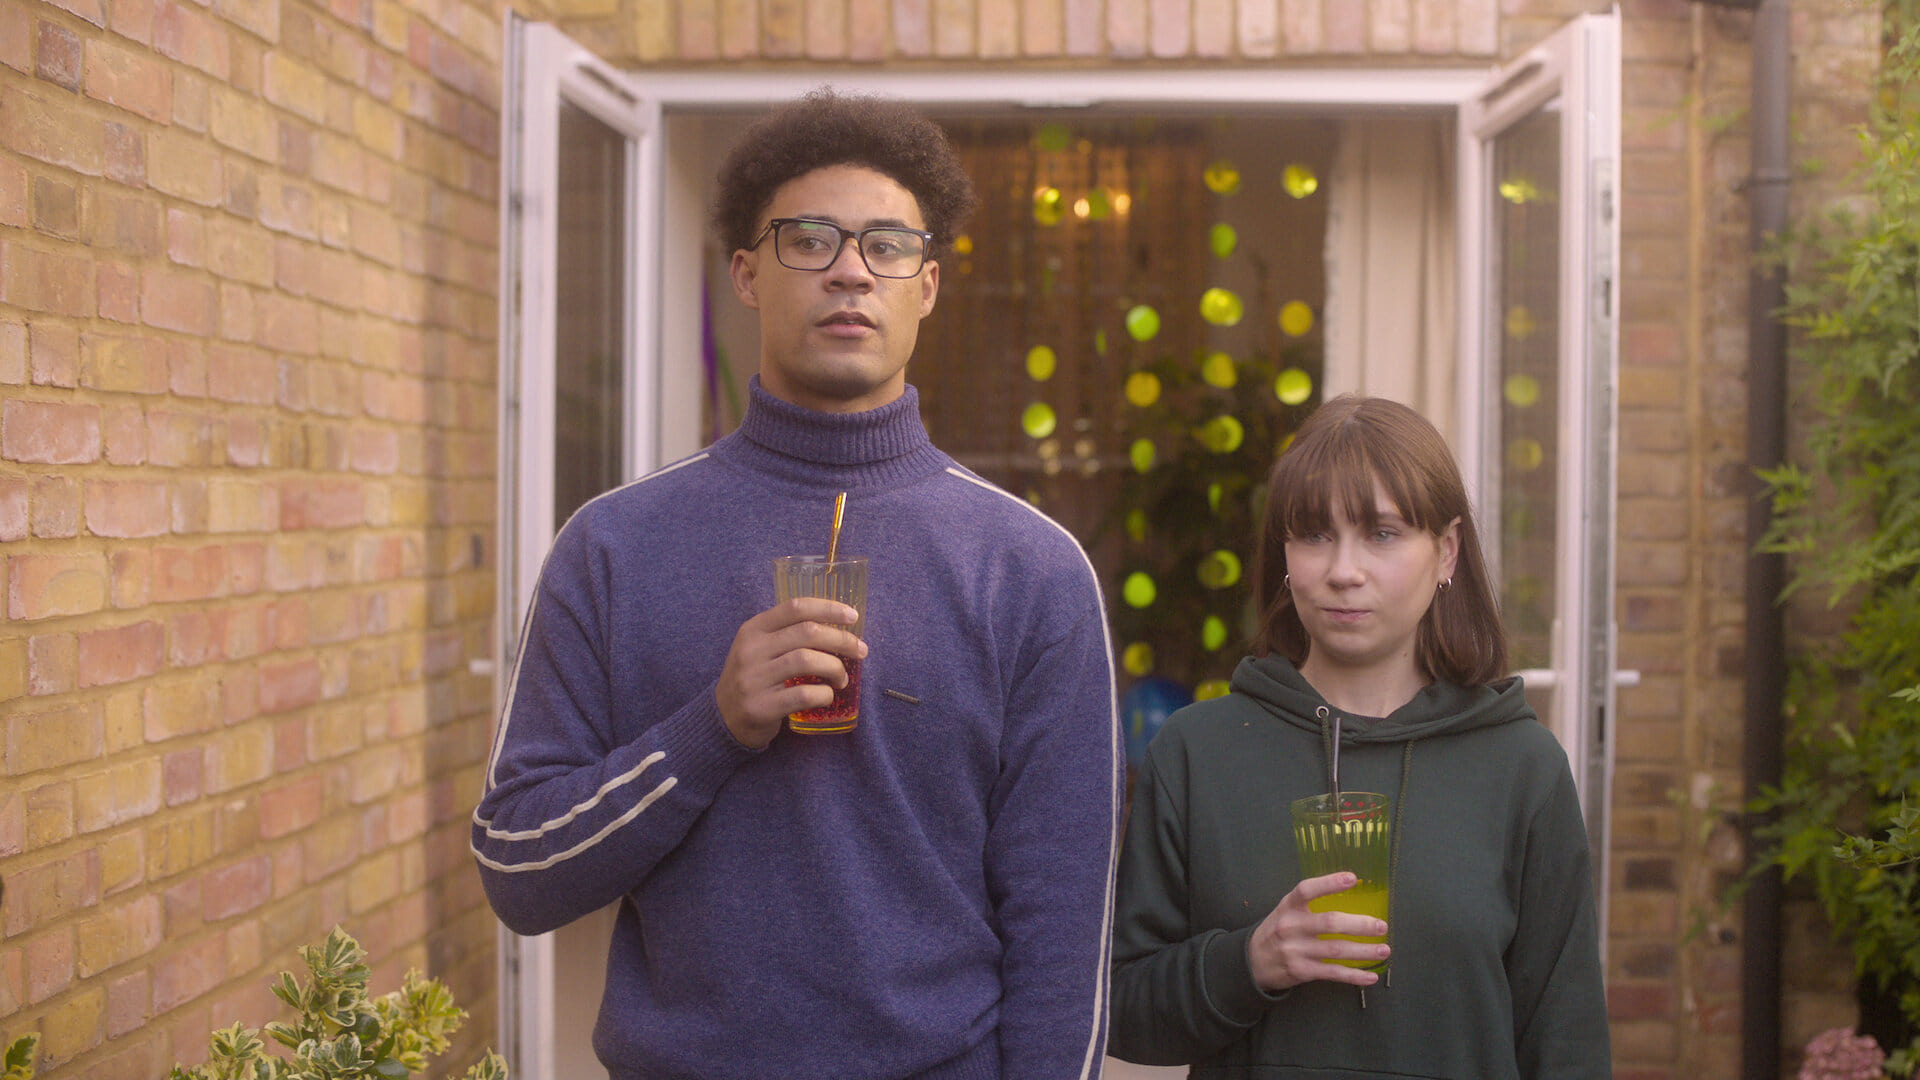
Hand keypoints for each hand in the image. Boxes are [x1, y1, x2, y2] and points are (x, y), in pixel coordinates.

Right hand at [715, 598, 866, 748]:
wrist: (723, 718)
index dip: (828, 608)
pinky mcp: (760, 707)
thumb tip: (838, 628)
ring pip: (807, 661)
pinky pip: (802, 694)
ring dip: (835, 668)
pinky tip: (827, 696)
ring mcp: (754, 678)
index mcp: (753, 629)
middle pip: (807, 632)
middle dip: (842, 640)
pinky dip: (823, 694)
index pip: (795, 607)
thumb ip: (787, 635)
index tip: (853, 617)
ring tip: (842, 678)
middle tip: (860, 651)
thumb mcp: (759, 648)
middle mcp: (751, 649)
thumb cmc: (753, 678)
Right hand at [1246, 872, 1389, 990]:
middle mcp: (1291, 927)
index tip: (1353, 878)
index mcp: (1288, 907)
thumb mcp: (1284, 911)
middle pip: (1330, 923)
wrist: (1252, 962)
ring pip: (1336, 950)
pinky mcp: (1302, 971)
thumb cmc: (1277, 931)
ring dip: (1364, 951)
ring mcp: (1296, 950)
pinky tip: (1370, 976)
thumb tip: (1350, 896)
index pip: (1307, 890)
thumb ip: (1308, 905)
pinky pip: (1332, 973)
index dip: (1329, 883)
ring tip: (1384, 950)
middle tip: (1381, 926)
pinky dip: (1354, 976)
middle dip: (1359, 924)